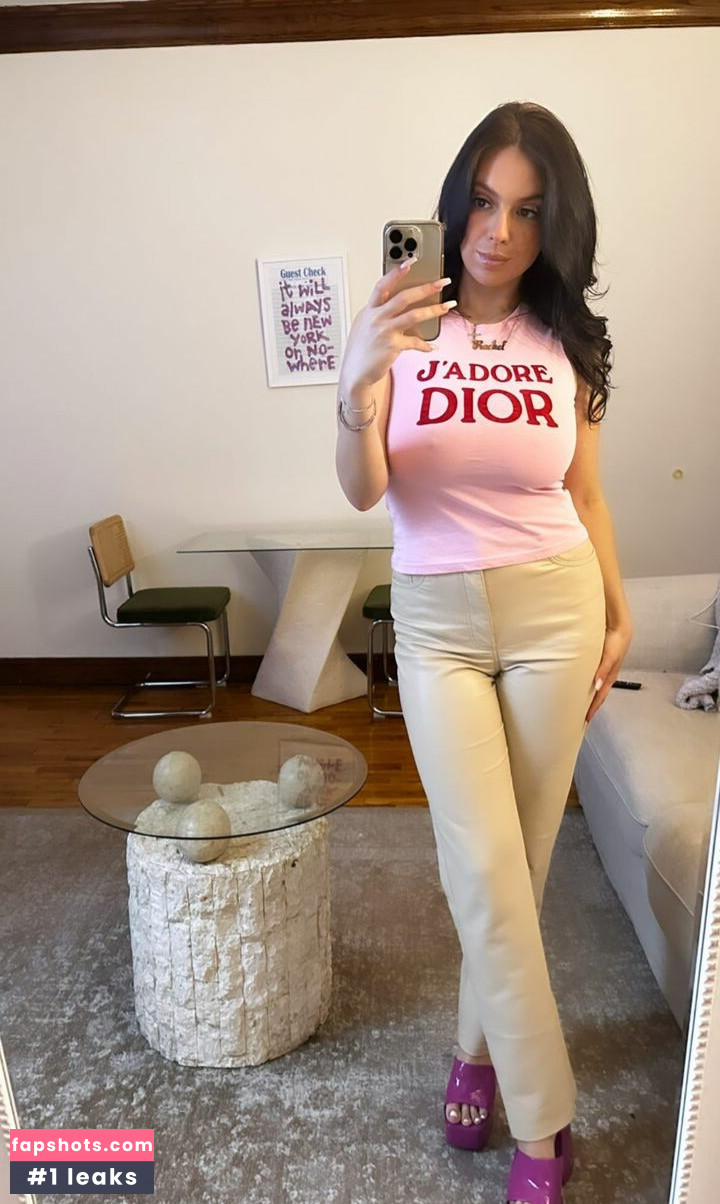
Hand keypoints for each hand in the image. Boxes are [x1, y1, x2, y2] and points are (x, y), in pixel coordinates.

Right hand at [339, 260, 453, 393]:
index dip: (396, 272)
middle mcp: (376, 317)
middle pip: (404, 297)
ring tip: (448, 306)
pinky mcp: (392, 346)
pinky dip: (425, 345)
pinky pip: (415, 342)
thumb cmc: (360, 351)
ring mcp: (384, 331)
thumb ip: (378, 314)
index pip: (382, 285)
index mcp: (369, 310)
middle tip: (442, 282)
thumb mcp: (364, 327)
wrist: (355, 374)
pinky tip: (432, 347)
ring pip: (414, 315)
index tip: (411, 260)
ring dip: (434, 310)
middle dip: (426, 287)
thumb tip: (396, 305)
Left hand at [585, 623, 633, 722]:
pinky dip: (586, 685)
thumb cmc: (616, 642)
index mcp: (609, 678)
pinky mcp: (599, 664)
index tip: (585, 721)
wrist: (620, 628)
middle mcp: (606, 676)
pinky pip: (591, 678)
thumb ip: (602, 671)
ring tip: (577, 705)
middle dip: (589, 707)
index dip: (592, 710)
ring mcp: (603, 671)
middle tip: (579, 717)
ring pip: (594, 688)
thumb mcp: (609, 657)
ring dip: (587, 697)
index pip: (599, 698)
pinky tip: (579, 686)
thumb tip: (597, 686)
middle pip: (597, 696)